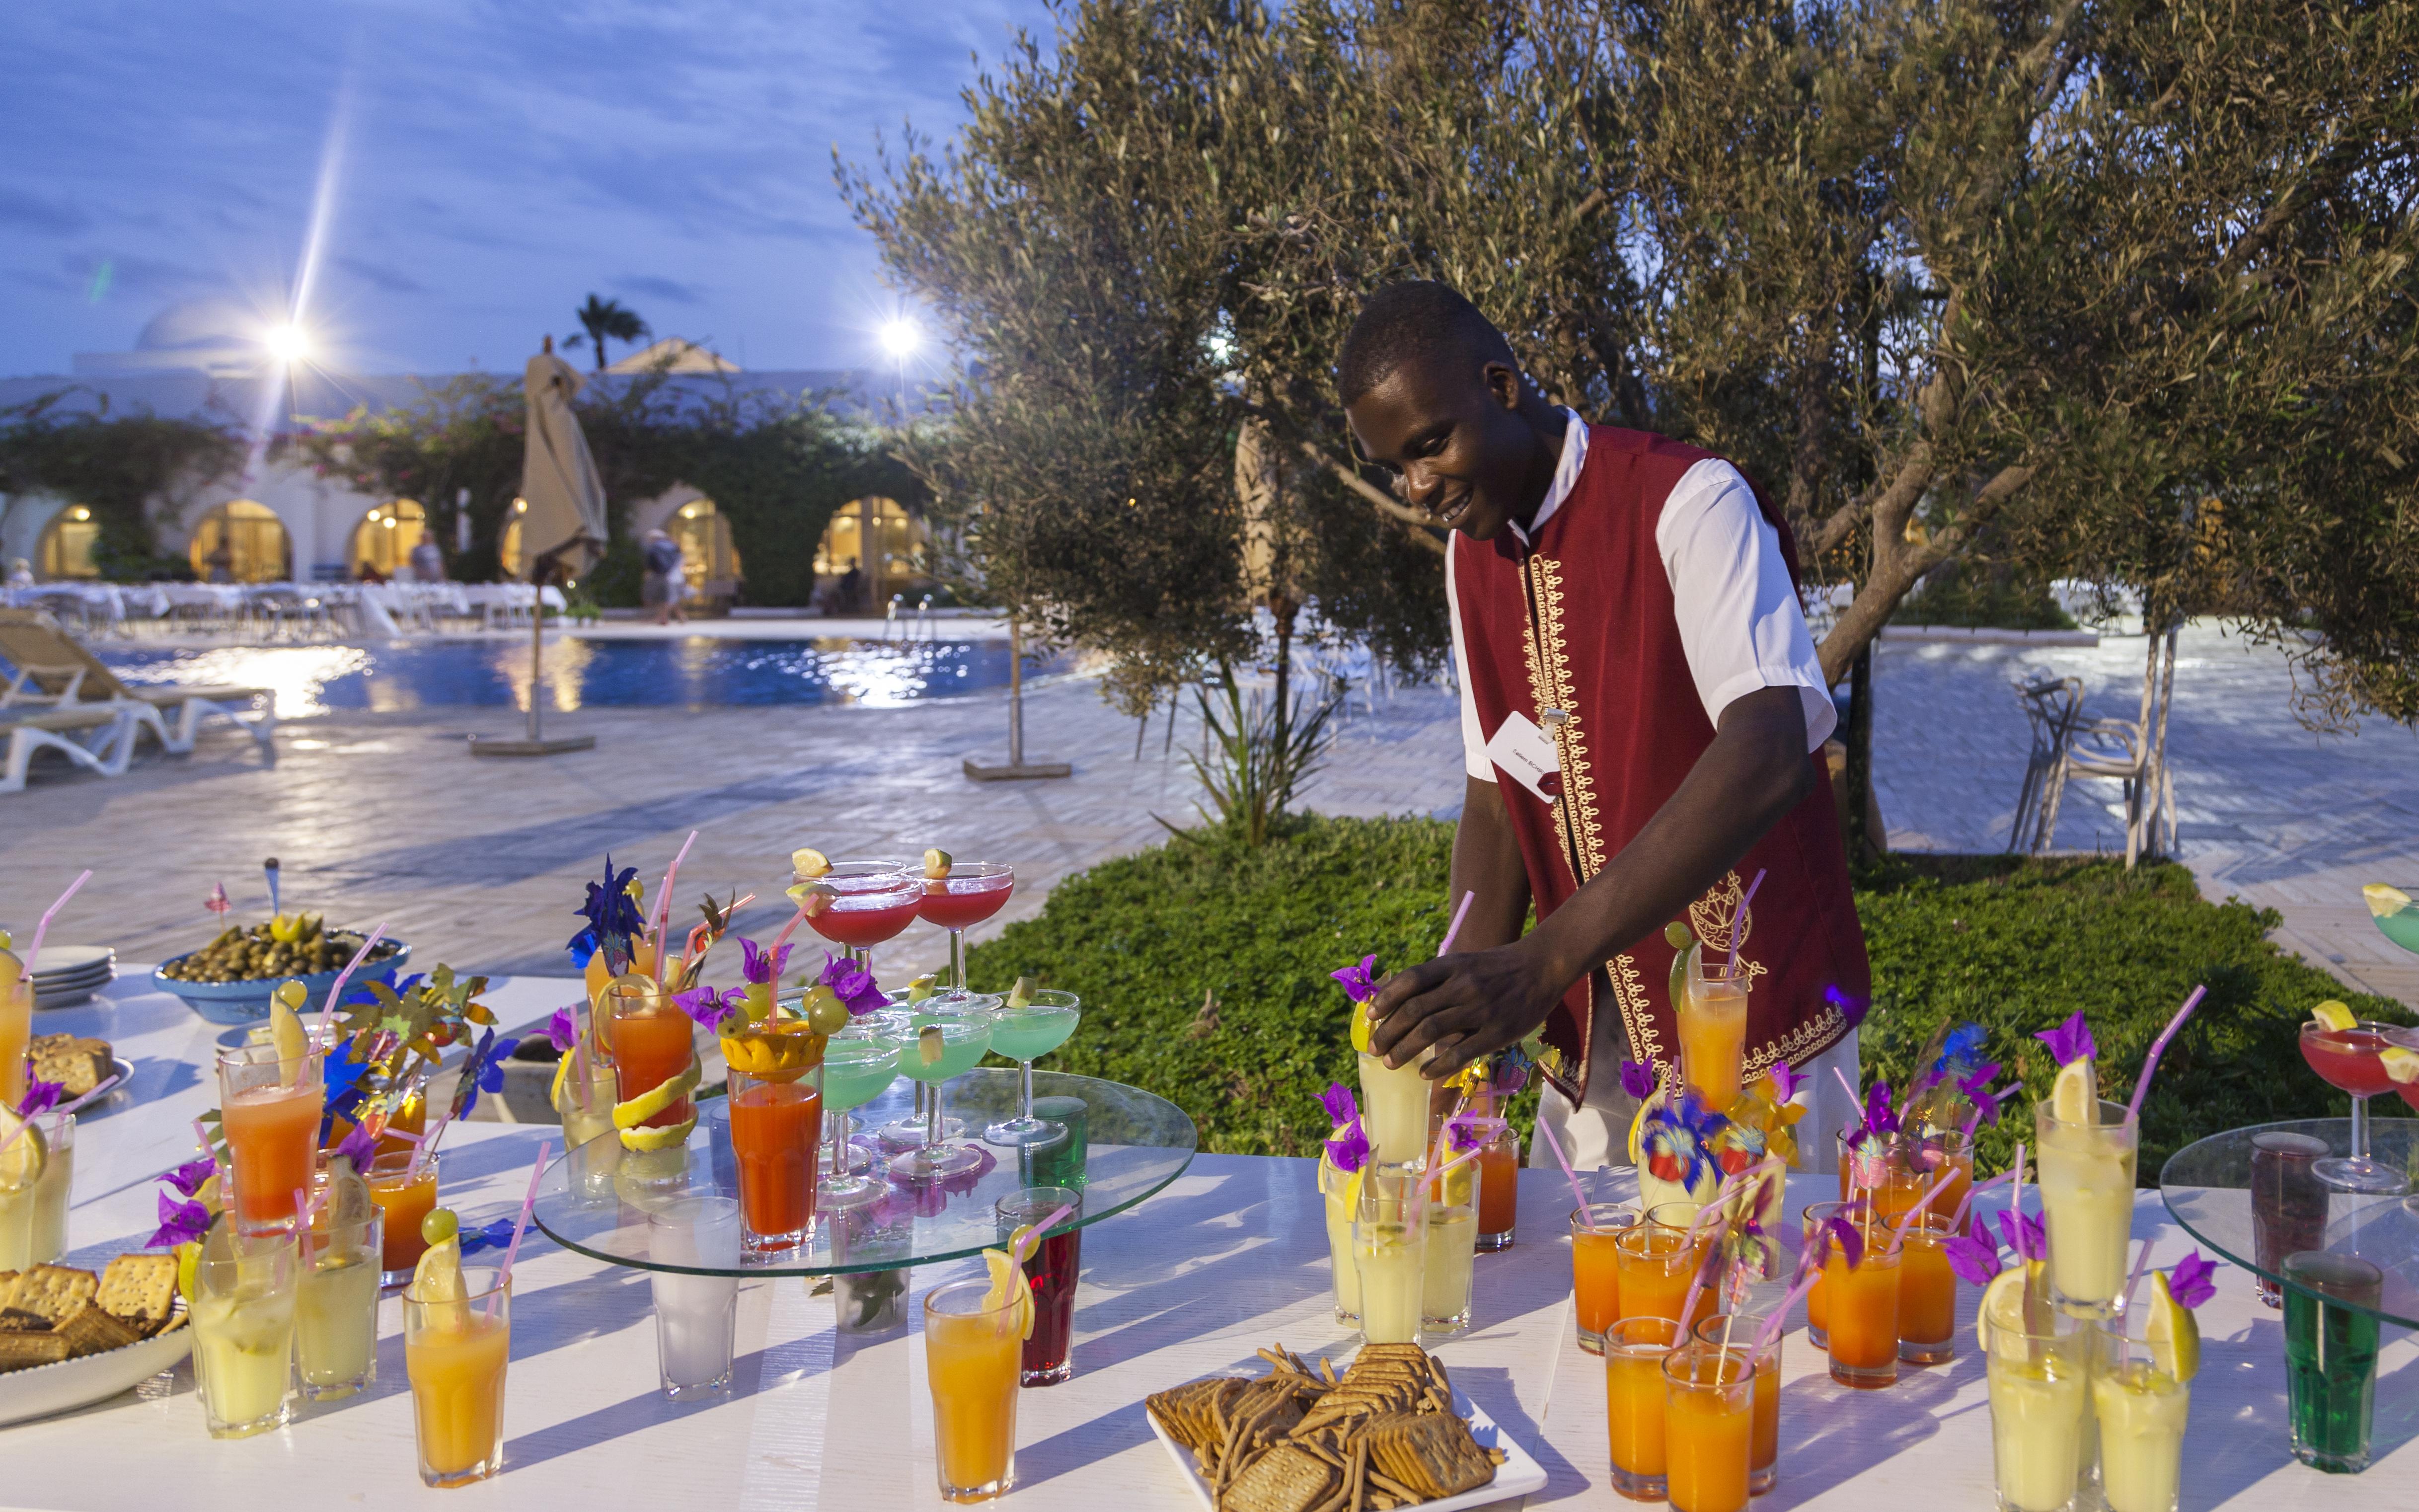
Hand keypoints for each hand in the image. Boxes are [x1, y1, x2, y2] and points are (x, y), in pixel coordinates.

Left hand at [1368, 939, 1565, 1080]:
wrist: (1542, 967)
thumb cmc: (1497, 967)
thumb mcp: (1464, 962)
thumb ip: (1437, 979)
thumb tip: (1399, 1001)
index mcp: (1451, 965)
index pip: (1409, 980)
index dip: (1385, 999)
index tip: (1370, 1016)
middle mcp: (1462, 985)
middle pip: (1414, 1010)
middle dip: (1388, 1032)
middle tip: (1375, 1049)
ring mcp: (1480, 1009)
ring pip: (1431, 1032)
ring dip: (1405, 1050)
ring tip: (1391, 1063)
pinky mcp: (1497, 1032)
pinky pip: (1460, 1053)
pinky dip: (1438, 1066)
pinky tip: (1425, 1073)